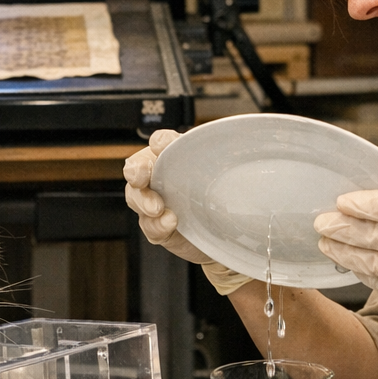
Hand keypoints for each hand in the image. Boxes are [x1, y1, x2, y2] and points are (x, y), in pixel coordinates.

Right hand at [123, 128, 252, 295]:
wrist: (226, 237)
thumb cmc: (222, 197)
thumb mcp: (225, 174)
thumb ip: (226, 158)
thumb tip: (243, 143)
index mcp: (175, 157)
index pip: (161, 141)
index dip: (160, 142)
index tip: (161, 145)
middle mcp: (161, 177)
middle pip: (137, 168)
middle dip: (137, 172)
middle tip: (141, 178)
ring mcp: (156, 202)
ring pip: (135, 198)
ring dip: (143, 201)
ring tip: (157, 208)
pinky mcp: (158, 228)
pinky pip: (148, 226)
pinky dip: (157, 225)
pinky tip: (169, 223)